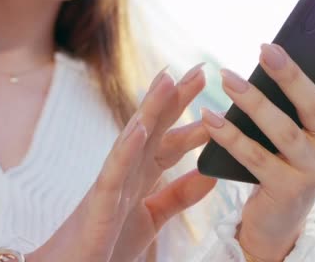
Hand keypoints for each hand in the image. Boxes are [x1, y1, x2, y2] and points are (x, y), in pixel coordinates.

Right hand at [27, 63, 216, 261]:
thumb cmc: (107, 245)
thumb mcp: (153, 217)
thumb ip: (180, 195)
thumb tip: (211, 172)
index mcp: (142, 177)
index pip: (171, 141)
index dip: (194, 118)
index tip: (216, 99)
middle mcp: (128, 173)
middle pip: (155, 128)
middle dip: (176, 98)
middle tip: (201, 69)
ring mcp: (112, 185)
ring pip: (133, 140)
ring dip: (150, 108)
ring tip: (168, 78)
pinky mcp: (98, 205)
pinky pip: (113, 174)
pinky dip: (126, 149)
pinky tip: (139, 127)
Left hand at [200, 11, 314, 260]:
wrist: (278, 224)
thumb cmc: (282, 166)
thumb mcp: (294, 133)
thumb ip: (291, 103)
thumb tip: (270, 57)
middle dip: (292, 74)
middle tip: (264, 47)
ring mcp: (314, 171)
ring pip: (284, 130)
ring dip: (253, 102)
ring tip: (227, 76)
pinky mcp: (288, 190)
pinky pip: (255, 157)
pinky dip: (231, 136)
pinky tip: (210, 117)